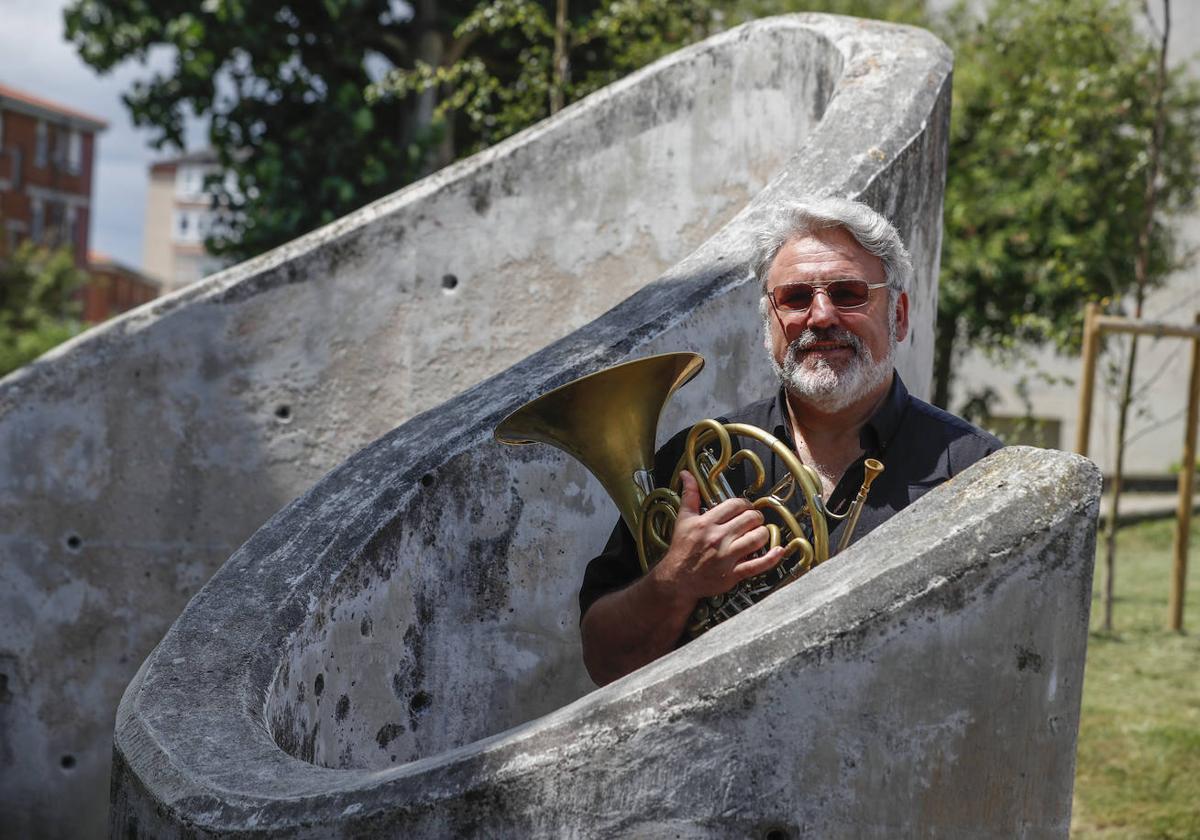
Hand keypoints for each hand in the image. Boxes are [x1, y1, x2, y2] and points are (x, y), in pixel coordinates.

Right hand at [652, 470, 784, 600]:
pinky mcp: (733, 574)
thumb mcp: (683, 519)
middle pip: (750, 519)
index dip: (745, 504)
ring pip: (756, 538)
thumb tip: (687, 474)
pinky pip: (757, 565)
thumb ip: (689, 495)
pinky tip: (779, 550)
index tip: (745, 509)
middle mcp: (718, 537)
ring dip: (762, 534)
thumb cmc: (681, 549)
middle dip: (755, 518)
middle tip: (753, 521)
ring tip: (759, 534)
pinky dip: (771, 558)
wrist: (677, 579)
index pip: (735, 504)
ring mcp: (727, 556)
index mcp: (707, 522)